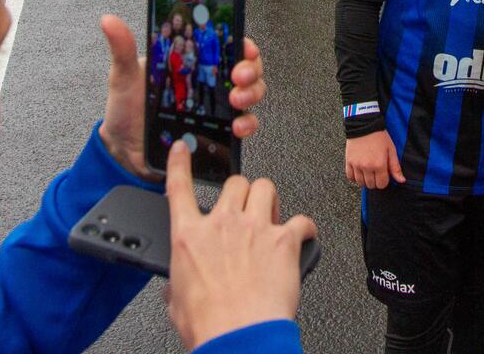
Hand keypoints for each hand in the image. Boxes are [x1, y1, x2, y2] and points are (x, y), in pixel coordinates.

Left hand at [98, 16, 265, 179]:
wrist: (125, 151)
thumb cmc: (127, 110)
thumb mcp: (123, 77)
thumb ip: (122, 49)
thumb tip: (109, 22)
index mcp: (189, 60)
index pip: (224, 44)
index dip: (241, 42)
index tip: (243, 46)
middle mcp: (206, 80)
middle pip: (246, 66)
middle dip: (251, 68)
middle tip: (239, 76)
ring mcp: (215, 106)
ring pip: (251, 92)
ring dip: (252, 93)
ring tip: (237, 100)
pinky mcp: (218, 130)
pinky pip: (244, 124)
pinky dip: (247, 124)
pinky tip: (237, 126)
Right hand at [164, 141, 316, 349]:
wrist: (240, 338)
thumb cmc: (210, 326)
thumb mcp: (177, 302)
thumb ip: (178, 282)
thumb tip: (179, 284)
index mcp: (189, 238)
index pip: (179, 187)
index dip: (180, 162)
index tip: (183, 148)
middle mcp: (222, 225)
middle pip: (235, 183)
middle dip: (242, 194)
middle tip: (246, 212)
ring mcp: (254, 228)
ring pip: (266, 187)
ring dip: (269, 200)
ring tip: (271, 218)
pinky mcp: (283, 241)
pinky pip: (302, 221)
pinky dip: (305, 229)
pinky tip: (303, 239)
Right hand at [344, 130, 404, 188]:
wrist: (364, 125)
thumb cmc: (380, 137)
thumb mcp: (391, 151)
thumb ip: (395, 167)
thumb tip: (401, 180)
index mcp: (379, 165)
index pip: (382, 184)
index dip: (384, 181)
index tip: (384, 174)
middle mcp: (367, 167)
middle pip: (371, 185)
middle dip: (375, 181)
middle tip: (376, 172)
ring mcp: (356, 165)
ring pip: (360, 183)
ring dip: (365, 180)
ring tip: (368, 171)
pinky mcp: (348, 162)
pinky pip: (350, 177)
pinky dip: (355, 177)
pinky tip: (360, 171)